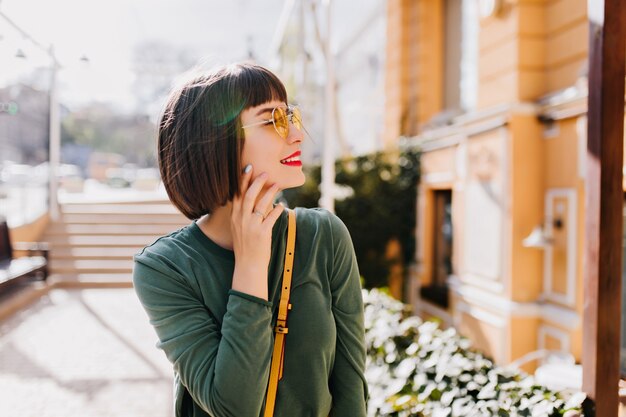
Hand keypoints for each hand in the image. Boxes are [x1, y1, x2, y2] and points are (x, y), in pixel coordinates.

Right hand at [230, 165, 283, 299]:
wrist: (248, 265)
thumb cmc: (245, 246)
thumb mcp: (240, 228)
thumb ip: (244, 214)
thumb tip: (253, 201)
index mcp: (235, 217)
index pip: (237, 194)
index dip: (242, 180)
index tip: (248, 168)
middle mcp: (241, 220)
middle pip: (248, 196)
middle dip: (256, 182)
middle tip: (264, 172)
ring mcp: (251, 226)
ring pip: (260, 204)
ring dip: (269, 193)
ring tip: (276, 184)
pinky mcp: (261, 233)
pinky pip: (271, 217)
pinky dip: (277, 210)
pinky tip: (282, 205)